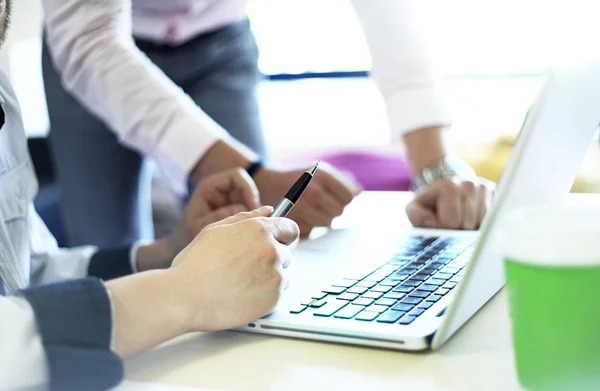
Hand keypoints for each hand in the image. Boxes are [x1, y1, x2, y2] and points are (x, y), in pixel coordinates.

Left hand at [137, 168, 259, 270]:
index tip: (253, 207)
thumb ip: (221, 216)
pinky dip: (252, 220)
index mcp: (210, 186)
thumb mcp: (201, 225)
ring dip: (254, 213)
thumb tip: (244, 209)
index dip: (248, 188)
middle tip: (257, 221)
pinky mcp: (235, 211)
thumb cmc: (186, 234)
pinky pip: (249, 211)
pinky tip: (247, 232)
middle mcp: (221, 190)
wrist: (181, 246)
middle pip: (247, 187)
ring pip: (250, 200)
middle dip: (253, 203)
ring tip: (250, 229)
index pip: (237, 176)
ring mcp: (229, 200)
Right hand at [170, 206, 299, 330]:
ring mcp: (275, 275)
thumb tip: (267, 211)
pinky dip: (265, 296)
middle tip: (245, 268)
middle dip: (271, 259)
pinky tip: (243, 296)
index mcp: (258, 230)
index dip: (284, 235)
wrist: (185, 298)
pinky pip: (277, 295)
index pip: (290, 229)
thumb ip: (245, 218)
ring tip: (240, 283)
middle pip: (286, 253)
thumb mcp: (214, 230)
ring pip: (282, 275)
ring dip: (268, 278)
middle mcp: (271, 250)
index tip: (279, 241)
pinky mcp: (274, 298)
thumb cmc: (195, 264)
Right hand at [254, 162, 361, 235]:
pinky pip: (313, 229)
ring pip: (328, 222)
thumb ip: (343, 180)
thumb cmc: (298, 177)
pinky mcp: (294, 219)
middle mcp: (314, 189)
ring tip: (312, 209)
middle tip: (322, 204)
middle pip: (339, 211)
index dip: (344, 199)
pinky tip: (302, 214)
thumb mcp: (320, 171)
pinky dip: (310, 224)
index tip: (335, 197)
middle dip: (333, 209)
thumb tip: (359, 192)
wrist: (267, 183)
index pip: (348, 197)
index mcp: (323, 174)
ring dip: (322, 218)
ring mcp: (303, 206)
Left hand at [406, 177, 494, 229]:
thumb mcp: (414, 208)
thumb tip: (432, 222)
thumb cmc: (429, 202)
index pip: (450, 223)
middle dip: (457, 228)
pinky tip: (470, 215)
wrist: (443, 186)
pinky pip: (491, 219)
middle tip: (449, 218)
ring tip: (459, 216)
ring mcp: (483, 187)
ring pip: (481, 224)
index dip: (442, 227)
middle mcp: (469, 184)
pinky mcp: (493, 192)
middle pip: (467, 225)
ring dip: (469, 226)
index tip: (438, 219)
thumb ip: (416, 216)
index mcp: (448, 186)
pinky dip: (480, 223)